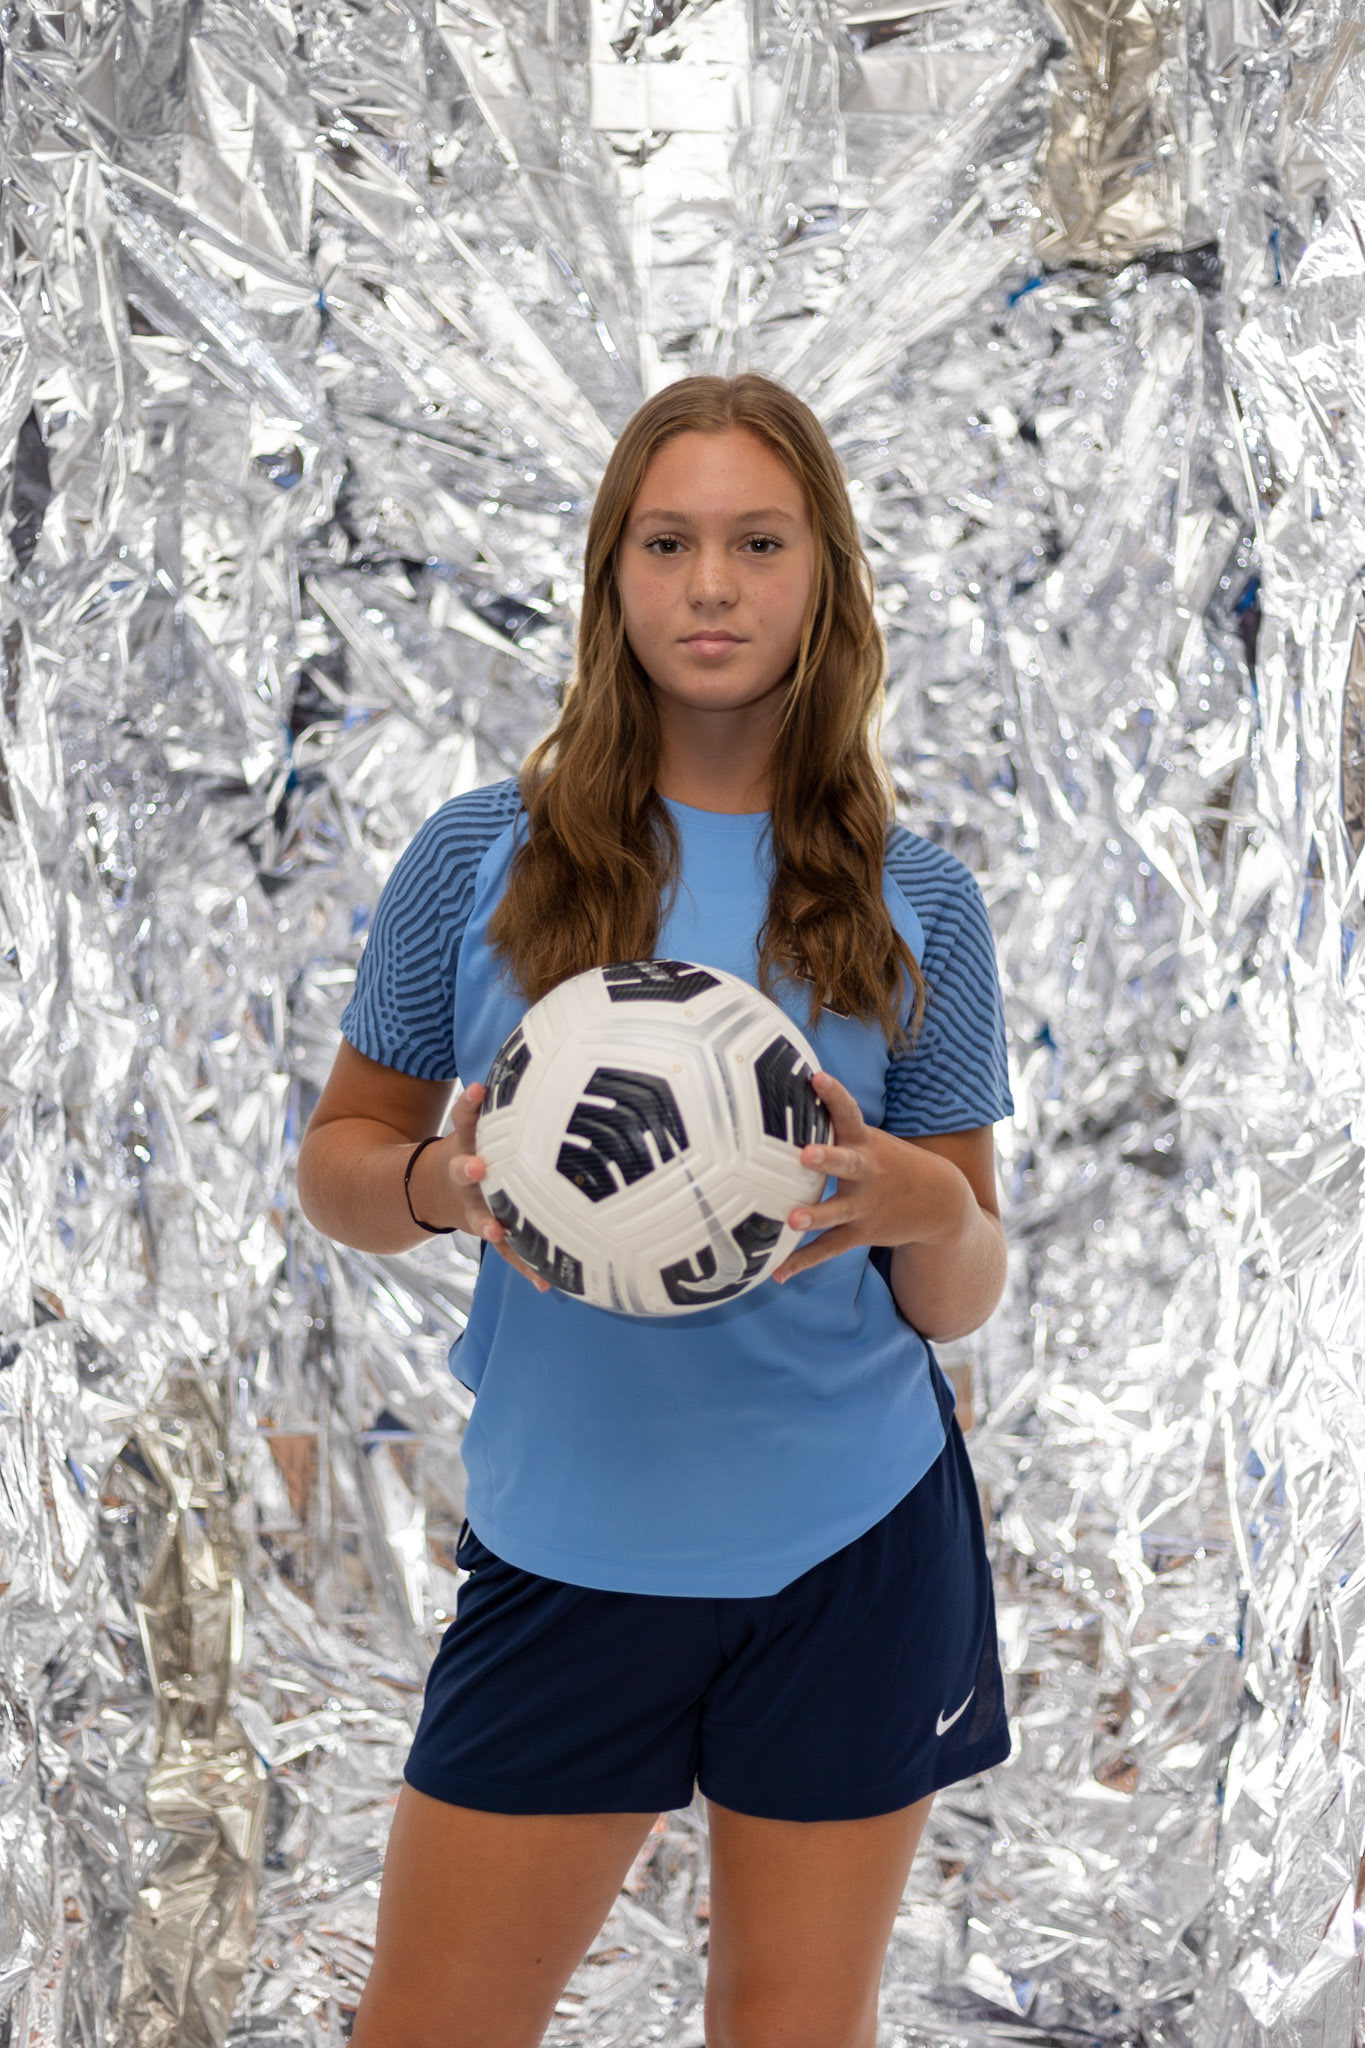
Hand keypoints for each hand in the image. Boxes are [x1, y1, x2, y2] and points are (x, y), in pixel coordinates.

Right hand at [411, 1082, 550, 1292]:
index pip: (464, 1118)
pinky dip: (524, 1264)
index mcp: (466, 1142)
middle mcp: (464, 1173)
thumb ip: (503, 1101)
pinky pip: (506, 1251)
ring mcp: (472, 1204)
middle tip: (477, 1165)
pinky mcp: (486, 1229)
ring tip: (496, 1231)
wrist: (430, 1192)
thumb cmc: (477, 1146)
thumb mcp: (478, 1122)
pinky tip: (544, 1281)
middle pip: (461, 1168)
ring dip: (487, 1223)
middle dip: (468, 1167)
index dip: (469, 1105)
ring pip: (477, 1215)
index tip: (476, 1091)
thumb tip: (559, 1050)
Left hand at [770, 1070, 969, 1283]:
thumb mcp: (872, 1139)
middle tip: (805, 1154)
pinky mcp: (861, 1233)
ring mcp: (864, 1205)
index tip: (817, 1077)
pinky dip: (803, 1261)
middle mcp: (866, 1172)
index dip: (834, 1094)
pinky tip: (777, 1273)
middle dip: (826, 1158)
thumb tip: (786, 1094)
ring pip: (837, 1211)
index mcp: (866, 1142)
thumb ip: (835, 1124)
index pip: (849, 1112)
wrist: (943, 1202)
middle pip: (845, 1163)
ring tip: (792, 1220)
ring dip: (815, 1216)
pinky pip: (829, 1248)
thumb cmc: (891, 1162)